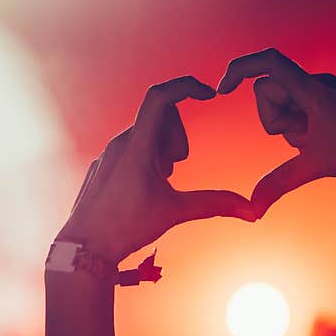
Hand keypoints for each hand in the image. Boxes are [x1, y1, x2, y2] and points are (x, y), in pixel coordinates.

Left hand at [57, 76, 254, 263]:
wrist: (84, 249)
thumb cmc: (125, 228)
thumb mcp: (174, 213)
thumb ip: (214, 204)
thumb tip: (250, 211)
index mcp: (136, 146)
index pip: (162, 96)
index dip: (188, 87)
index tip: (208, 93)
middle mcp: (119, 143)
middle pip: (160, 116)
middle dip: (177, 136)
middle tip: (174, 169)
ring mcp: (107, 154)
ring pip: (145, 133)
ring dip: (162, 149)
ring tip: (159, 180)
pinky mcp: (101, 166)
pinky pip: (129, 148)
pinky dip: (145, 159)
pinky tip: (142, 188)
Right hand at [217, 48, 335, 216]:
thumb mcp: (317, 167)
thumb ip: (279, 184)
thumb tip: (252, 209)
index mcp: (311, 90)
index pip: (267, 63)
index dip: (238, 69)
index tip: (221, 90)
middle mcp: (317, 82)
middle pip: (268, 93)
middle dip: (273, 120)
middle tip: (301, 140)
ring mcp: (326, 90)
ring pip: (284, 103)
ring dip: (289, 127)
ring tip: (316, 143)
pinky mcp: (333, 100)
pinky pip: (302, 108)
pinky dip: (303, 127)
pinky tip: (325, 141)